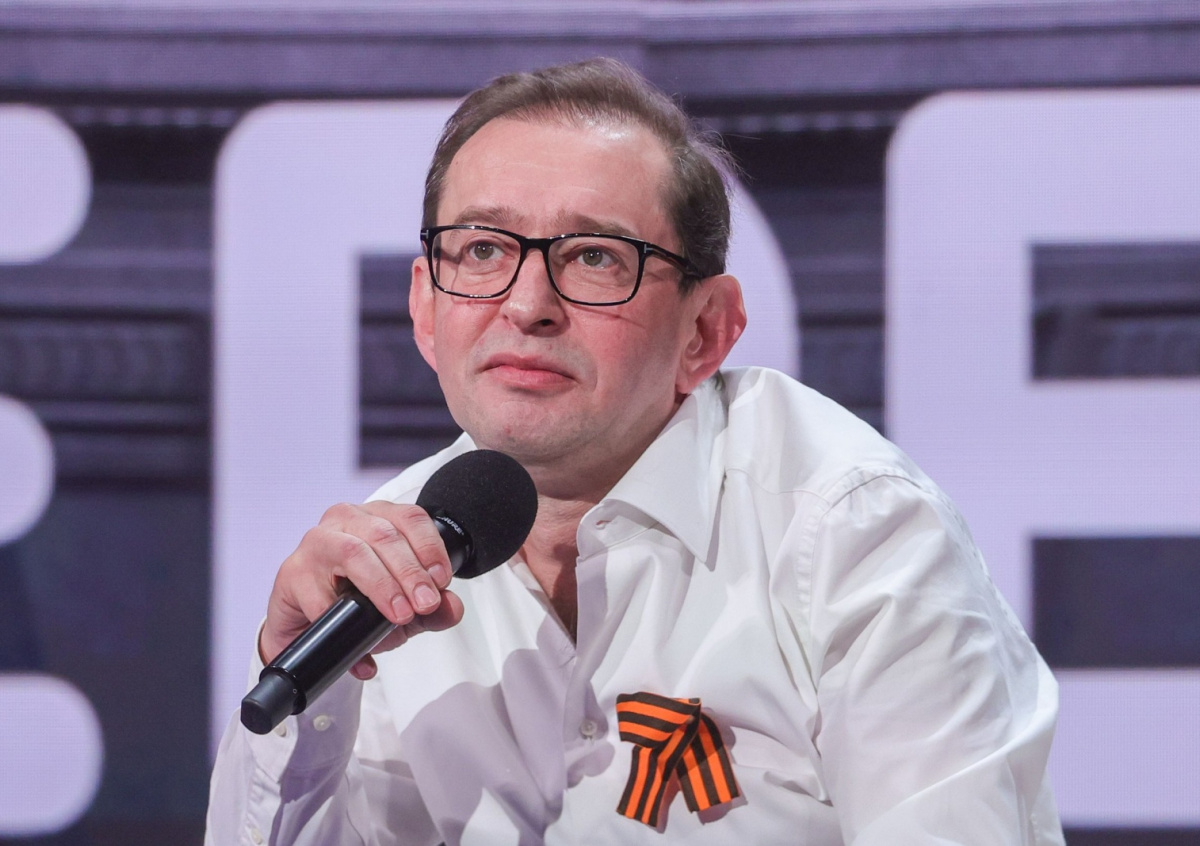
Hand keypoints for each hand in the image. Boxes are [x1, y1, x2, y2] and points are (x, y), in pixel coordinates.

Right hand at [259, 501, 465, 679]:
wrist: (304, 622)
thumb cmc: (353, 598)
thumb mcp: (402, 603)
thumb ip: (433, 607)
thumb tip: (452, 608)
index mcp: (377, 518)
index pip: (410, 518)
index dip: (429, 547)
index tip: (441, 580)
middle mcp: (347, 521)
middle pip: (384, 536)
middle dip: (410, 573)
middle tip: (424, 605)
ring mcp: (317, 543)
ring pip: (353, 552)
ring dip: (381, 586)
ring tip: (398, 616)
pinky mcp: (293, 572)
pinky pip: (320, 597)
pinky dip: (344, 627)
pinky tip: (361, 651)